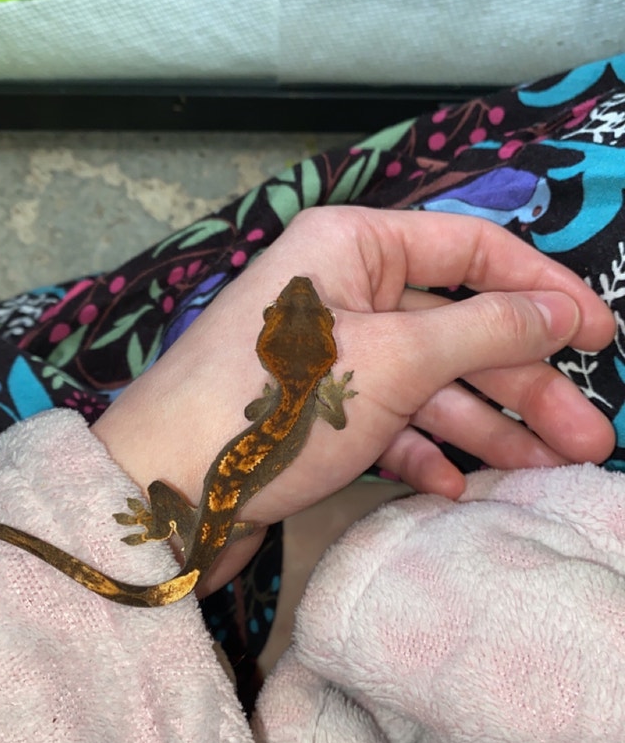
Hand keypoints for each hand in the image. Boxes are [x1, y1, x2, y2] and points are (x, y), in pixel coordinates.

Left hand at [92, 206, 614, 591]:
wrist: (162, 496)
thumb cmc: (271, 409)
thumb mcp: (394, 361)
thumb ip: (485, 331)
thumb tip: (562, 309)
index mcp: (352, 246)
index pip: (471, 249)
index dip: (544, 289)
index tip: (601, 337)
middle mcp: (341, 291)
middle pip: (457, 325)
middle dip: (524, 382)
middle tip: (588, 435)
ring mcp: (327, 357)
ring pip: (428, 381)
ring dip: (488, 425)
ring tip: (550, 466)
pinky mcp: (313, 416)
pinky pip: (387, 423)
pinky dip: (424, 451)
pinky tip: (455, 486)